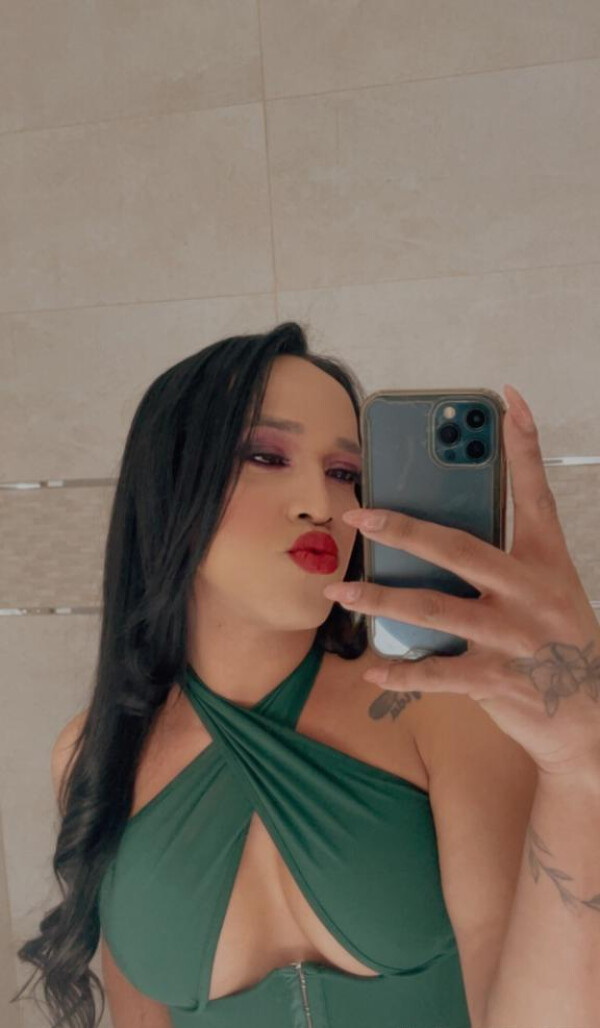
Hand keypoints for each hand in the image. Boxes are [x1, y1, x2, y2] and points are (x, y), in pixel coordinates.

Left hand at [323, 385, 599, 778]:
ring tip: (339, 591)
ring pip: (433, 610)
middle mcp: (530, 593)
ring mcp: (512, 637)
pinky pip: (437, 672)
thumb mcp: (548, 590)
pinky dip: (402, 671)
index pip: (534, 494)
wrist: (595, 716)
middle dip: (403, 530)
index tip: (509, 401)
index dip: (524, 446)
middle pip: (458, 550)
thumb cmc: (562, 641)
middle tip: (358, 516)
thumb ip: (504, 561)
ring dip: (379, 601)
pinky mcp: (497, 680)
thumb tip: (434, 540)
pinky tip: (373, 666)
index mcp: (545, 562)